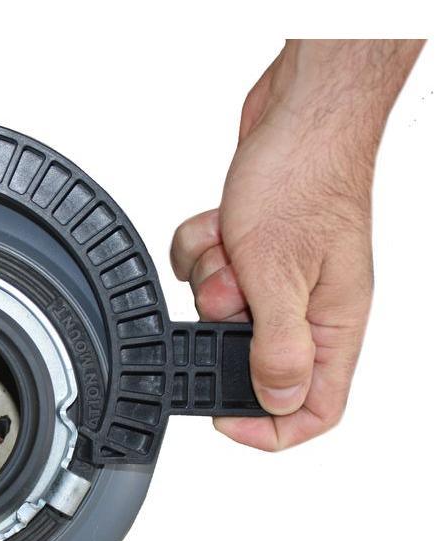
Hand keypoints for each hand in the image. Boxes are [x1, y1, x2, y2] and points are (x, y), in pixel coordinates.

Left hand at [171, 39, 421, 449]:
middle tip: (228, 292)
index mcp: (334, 324)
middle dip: (224, 328)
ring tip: (231, 243)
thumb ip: (277, 346)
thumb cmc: (305, 178)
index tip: (224, 421)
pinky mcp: (253, 247)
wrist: (299, 110)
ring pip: (223, 310)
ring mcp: (280, 274)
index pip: (315, 407)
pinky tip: (222, 220)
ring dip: (213, 277)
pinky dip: (205, 246)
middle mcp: (310, 305)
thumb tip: (278, 401)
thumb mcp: (280, 275)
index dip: (270, 429)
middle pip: (252, 355)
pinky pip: (210, 269)